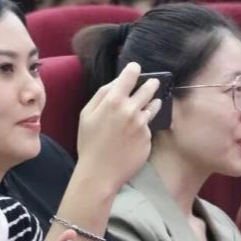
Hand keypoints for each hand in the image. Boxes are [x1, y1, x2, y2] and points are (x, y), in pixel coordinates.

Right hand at [75, 62, 161, 193]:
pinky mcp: (148, 138)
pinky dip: (145, 125)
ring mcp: (142, 124)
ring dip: (154, 102)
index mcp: (113, 101)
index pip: (129, 76)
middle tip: (153, 82)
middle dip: (151, 83)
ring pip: (153, 106)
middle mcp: (131, 109)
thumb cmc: (89, 143)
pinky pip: (148, 126)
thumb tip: (116, 83)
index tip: (136, 68)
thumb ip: (101, 95)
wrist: (100, 173)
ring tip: (155, 101)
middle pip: (148, 88)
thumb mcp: (86, 114)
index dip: (133, 69)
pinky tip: (138, 130)